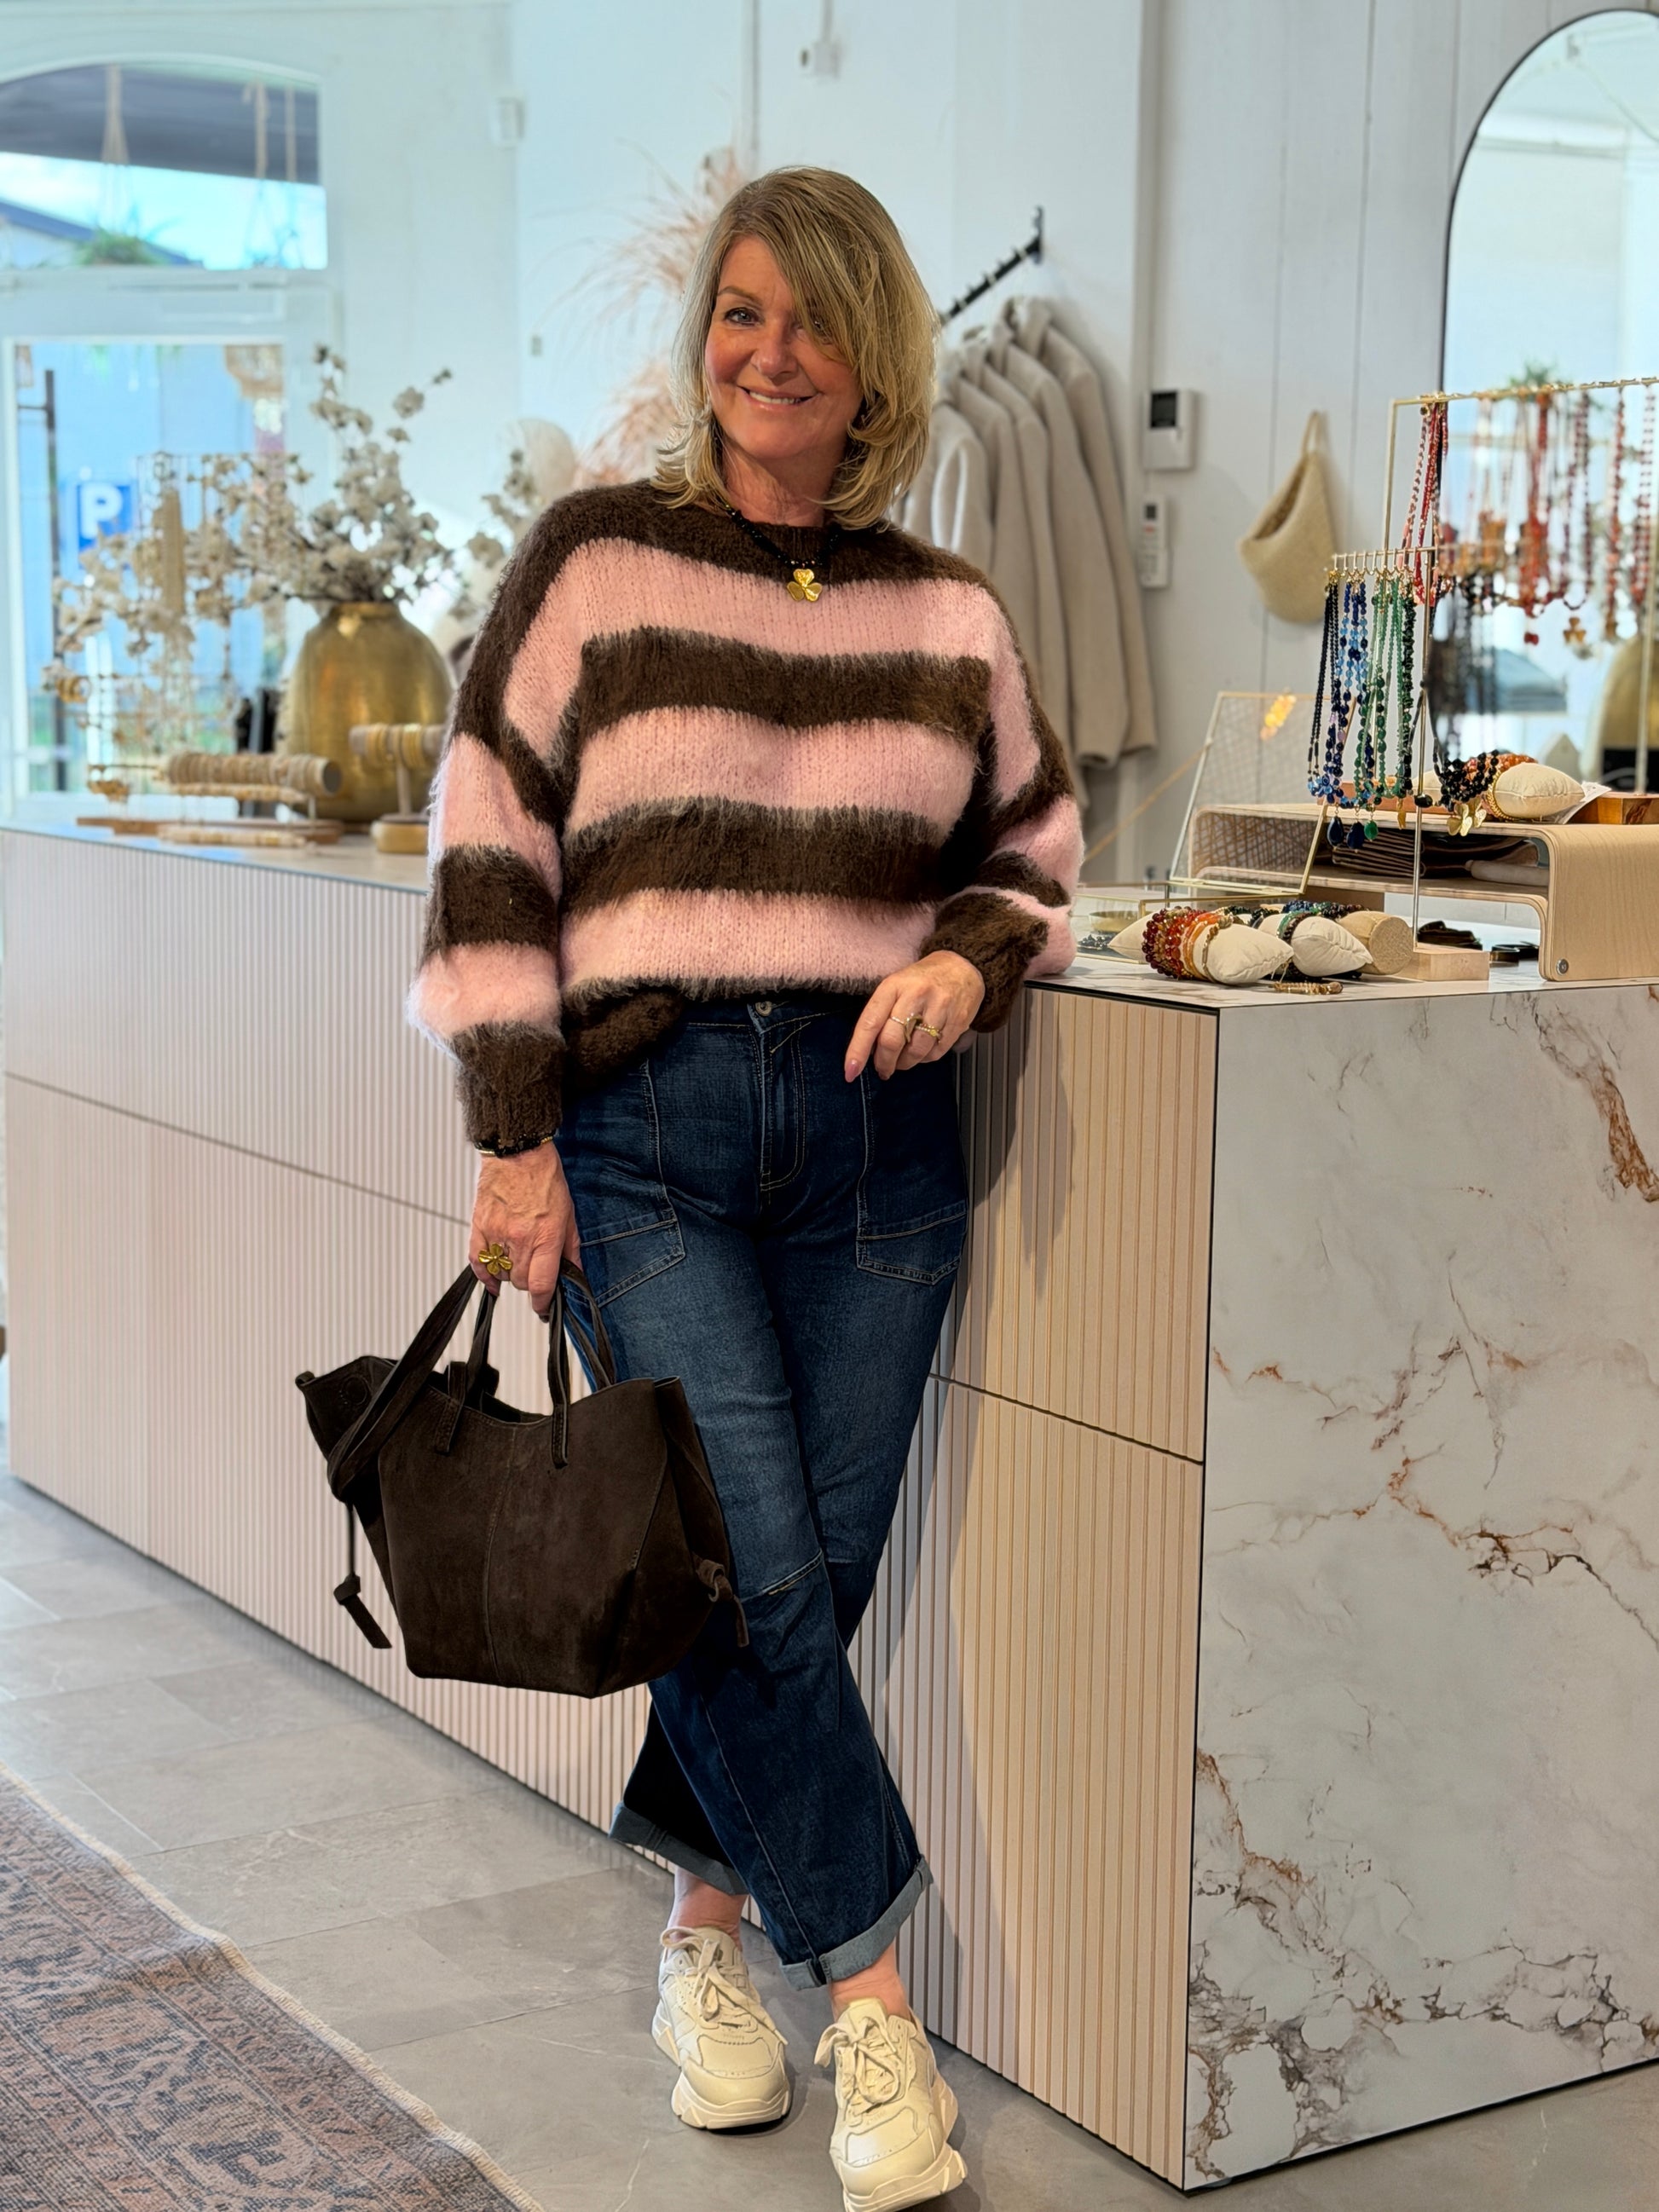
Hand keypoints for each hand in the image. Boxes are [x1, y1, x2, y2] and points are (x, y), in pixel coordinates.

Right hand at [469, 1144, 580, 1318]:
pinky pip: (477, 1261)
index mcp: (545, 1236)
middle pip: (520, 1282)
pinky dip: (484, 1275)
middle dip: (530, 1283)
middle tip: (535, 1273)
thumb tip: (574, 1273)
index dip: (543, 1303)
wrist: (519, 1153)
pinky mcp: (479, 1226)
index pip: (541, 1284)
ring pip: (501, 1273)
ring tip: (519, 1261)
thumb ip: (570, 1248)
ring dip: (511, 1274)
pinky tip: (492, 1281)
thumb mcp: (569, 1215)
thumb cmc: (544, 1179)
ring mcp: (496, 1233)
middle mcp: (519, 1238)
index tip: (545, 1308)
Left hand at [846, 950, 984, 1080]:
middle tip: (882, 1069)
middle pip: (892, 1041)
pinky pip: (935, 1053)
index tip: (851, 1070)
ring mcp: (939, 1008)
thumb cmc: (922, 980)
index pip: (870, 1022)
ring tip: (902, 1060)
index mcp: (894, 985)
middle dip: (884, 1062)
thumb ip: (881, 1014)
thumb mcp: (896, 986)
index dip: (858, 1050)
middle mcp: (916, 995)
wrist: (962, 967)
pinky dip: (924, 1059)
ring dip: (905, 1063)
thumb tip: (868, 1051)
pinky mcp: (957, 1022)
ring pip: (915, 1051)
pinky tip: (922, 1051)